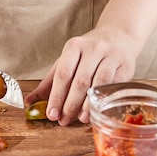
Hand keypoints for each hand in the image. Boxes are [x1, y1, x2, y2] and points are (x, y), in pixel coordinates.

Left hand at [25, 26, 139, 125]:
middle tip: (63, 120)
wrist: (119, 35)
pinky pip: (115, 85)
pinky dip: (105, 100)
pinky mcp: (126, 65)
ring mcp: (111, 56)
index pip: (63, 74)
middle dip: (70, 104)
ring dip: (88, 104)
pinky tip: (97, 110)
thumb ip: (49, 82)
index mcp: (74, 46)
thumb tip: (30, 102)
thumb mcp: (67, 61)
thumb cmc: (89, 52)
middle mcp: (93, 49)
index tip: (51, 114)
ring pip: (98, 83)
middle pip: (80, 81)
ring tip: (80, 119)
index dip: (56, 96)